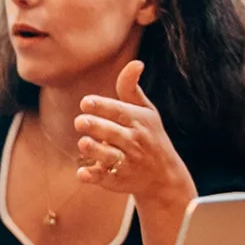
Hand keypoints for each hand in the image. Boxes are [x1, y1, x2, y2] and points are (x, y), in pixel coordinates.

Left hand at [74, 61, 196, 207]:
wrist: (164, 177)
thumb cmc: (149, 136)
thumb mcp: (145, 112)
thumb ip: (131, 89)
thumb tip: (136, 63)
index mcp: (138, 122)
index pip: (120, 112)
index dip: (103, 107)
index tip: (86, 102)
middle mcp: (133, 142)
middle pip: (113, 133)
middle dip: (97, 127)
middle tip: (79, 121)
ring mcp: (126, 163)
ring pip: (110, 156)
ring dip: (96, 151)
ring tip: (83, 143)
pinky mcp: (117, 180)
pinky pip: (105, 178)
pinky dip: (94, 177)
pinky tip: (82, 173)